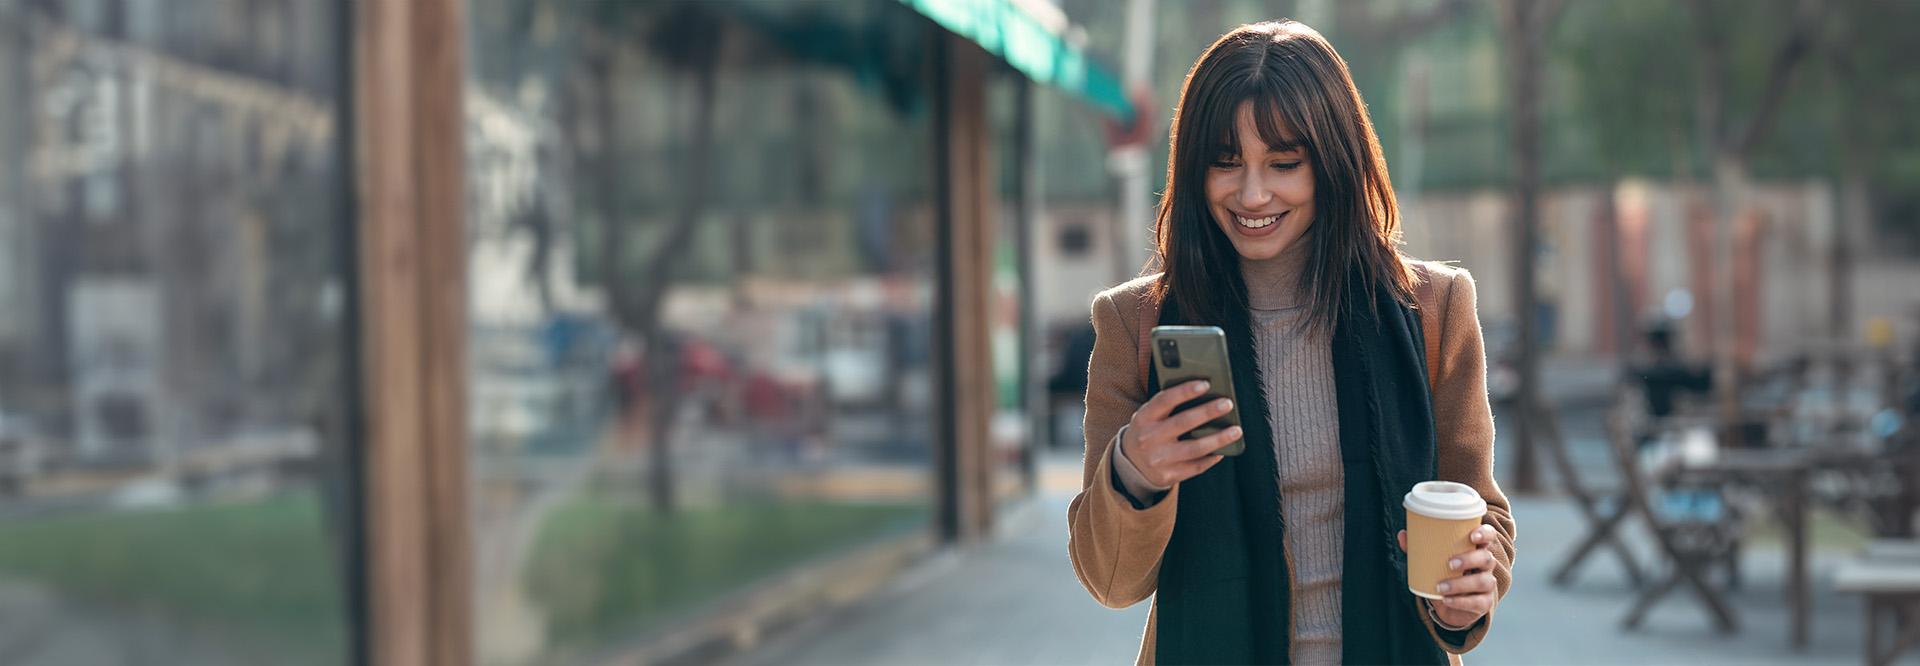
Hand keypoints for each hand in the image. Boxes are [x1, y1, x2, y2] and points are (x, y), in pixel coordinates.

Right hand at [1119, 379, 1241, 487]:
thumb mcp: (1149, 415)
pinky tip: (1223, 451)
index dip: (1185, 391)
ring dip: (1218, 439)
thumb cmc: (1148, 430)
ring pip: (1194, 448)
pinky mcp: (1168, 476)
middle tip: (1227, 404)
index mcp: (1143, 418)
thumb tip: (1205, 394)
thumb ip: (1169, 406)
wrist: (1130, 463)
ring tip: (1236, 431)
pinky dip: (1211, 458)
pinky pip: (1195, 467)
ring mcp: (1158, 460)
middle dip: (1208, 412)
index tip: (1205, 384)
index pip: (1165, 400)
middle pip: (1183, 423)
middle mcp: (1149, 439)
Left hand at [1397, 525, 1497, 628]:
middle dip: (1469, 559)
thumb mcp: (1431, 562)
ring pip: (1483, 581)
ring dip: (1460, 584)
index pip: (1489, 536)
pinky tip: (1447, 600)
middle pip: (1486, 558)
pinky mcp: (1484, 602)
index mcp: (1475, 549)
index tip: (1472, 536)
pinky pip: (1477, 602)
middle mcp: (1486, 565)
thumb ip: (1419, 548)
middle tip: (1450, 563)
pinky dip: (1461, 602)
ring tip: (1440, 587)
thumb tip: (1402, 535)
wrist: (1449, 605)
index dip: (1485, 534)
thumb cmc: (1443, 575)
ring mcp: (1487, 585)